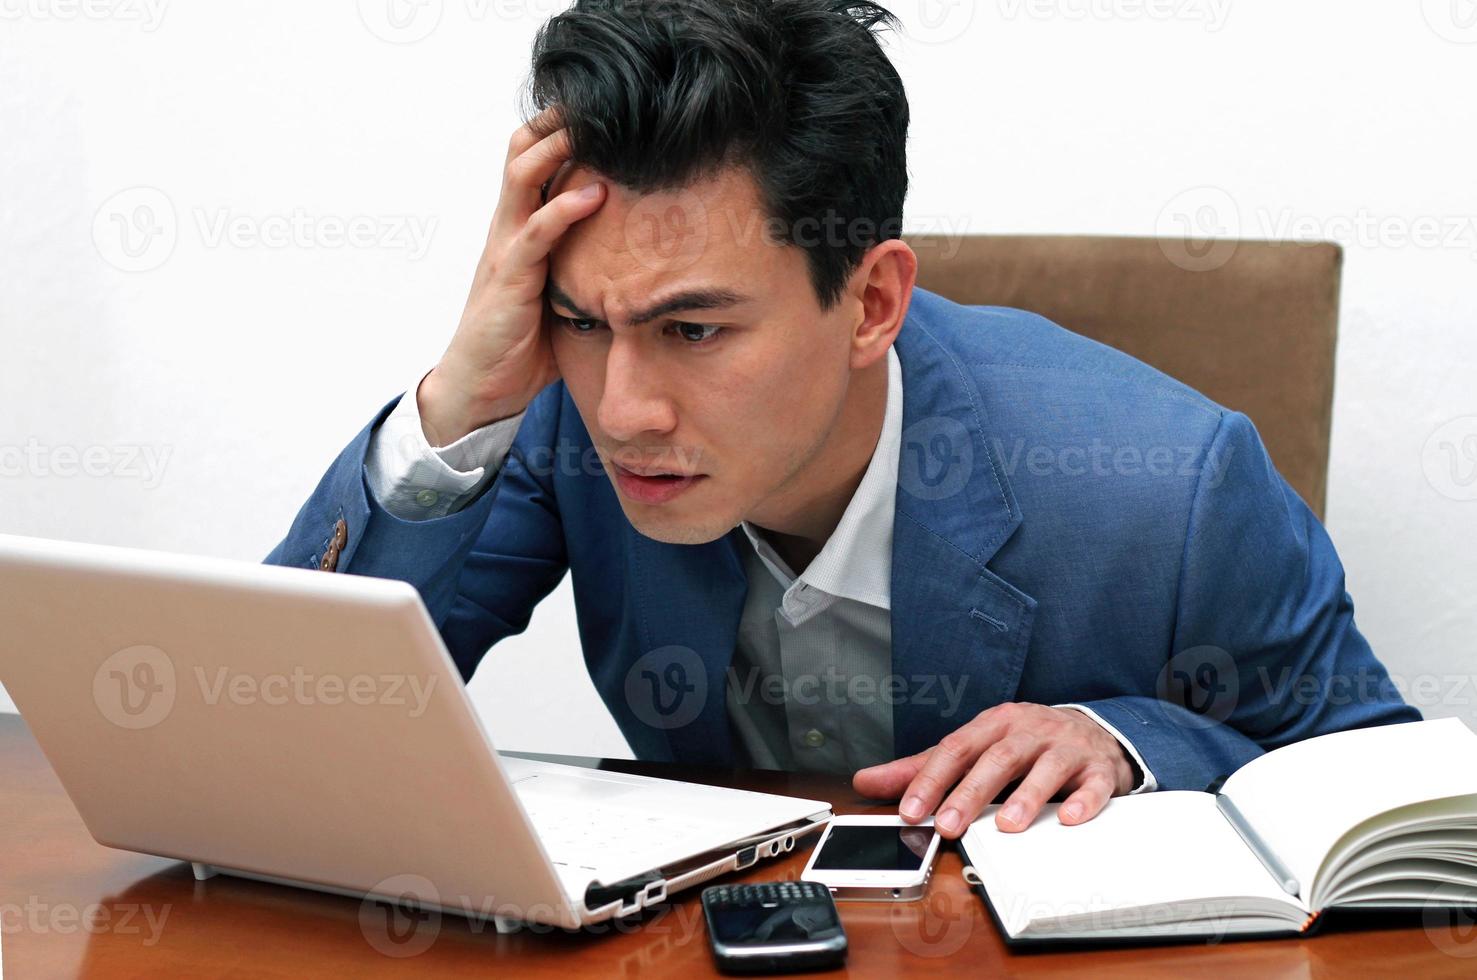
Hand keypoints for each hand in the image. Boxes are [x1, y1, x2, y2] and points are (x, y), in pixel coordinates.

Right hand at [418, 106, 607, 444]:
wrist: (481, 388)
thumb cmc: (523, 343)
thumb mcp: (562, 293)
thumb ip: (587, 265)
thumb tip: (644, 256)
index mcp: (520, 228)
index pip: (532, 159)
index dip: (560, 129)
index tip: (603, 109)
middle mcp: (508, 228)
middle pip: (524, 151)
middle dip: (561, 122)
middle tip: (604, 99)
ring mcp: (505, 249)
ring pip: (524, 177)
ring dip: (560, 148)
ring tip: (597, 126)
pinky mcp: (509, 278)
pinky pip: (535, 234)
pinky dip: (565, 209)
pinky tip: (596, 194)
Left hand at [852, 703, 1136, 837]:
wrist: (1092, 733)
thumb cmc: (1025, 744)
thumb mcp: (974, 749)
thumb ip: (923, 768)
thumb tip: (866, 781)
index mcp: (994, 724)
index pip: (956, 748)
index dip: (931, 779)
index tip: (910, 810)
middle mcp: (1029, 730)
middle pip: (998, 758)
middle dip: (970, 793)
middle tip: (949, 825)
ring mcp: (1066, 746)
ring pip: (1046, 768)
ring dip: (1027, 797)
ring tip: (1008, 827)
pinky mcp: (1099, 768)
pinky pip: (1095, 784)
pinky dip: (1084, 800)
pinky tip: (1070, 819)